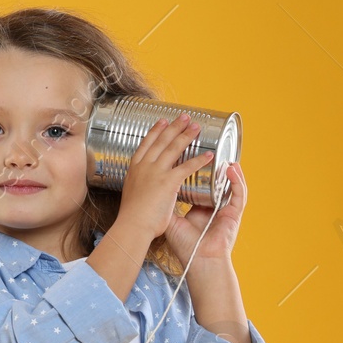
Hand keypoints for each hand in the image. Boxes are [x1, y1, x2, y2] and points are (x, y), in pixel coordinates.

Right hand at [113, 113, 216, 240]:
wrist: (132, 225)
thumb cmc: (132, 215)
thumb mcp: (132, 193)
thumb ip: (141, 186)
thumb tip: (146, 187)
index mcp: (134, 168)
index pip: (146, 143)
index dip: (156, 131)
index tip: (163, 121)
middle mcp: (144, 166)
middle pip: (161, 141)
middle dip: (174, 127)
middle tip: (185, 117)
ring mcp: (155, 172)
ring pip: (173, 148)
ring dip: (187, 136)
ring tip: (197, 127)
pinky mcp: (167, 182)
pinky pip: (186, 167)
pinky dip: (199, 160)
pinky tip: (209, 155)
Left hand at [165, 160, 245, 262]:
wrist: (197, 261)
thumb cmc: (184, 245)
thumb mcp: (171, 220)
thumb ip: (164, 205)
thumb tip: (149, 191)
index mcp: (200, 207)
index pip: (201, 184)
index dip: (198, 170)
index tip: (191, 154)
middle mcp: (214, 206)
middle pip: (217, 181)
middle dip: (214, 164)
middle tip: (209, 150)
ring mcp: (226, 209)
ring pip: (230, 184)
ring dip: (228, 168)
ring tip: (224, 154)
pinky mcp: (235, 214)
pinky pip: (239, 193)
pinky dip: (236, 180)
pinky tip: (232, 169)